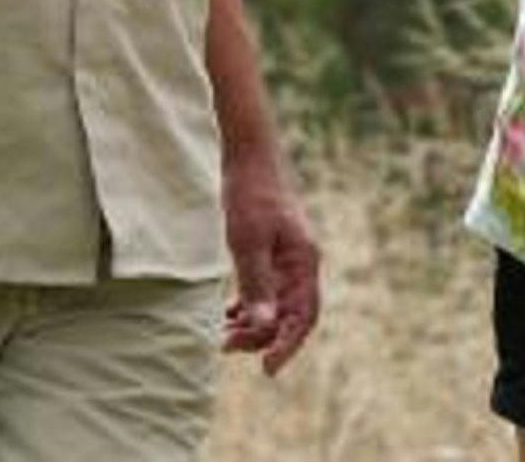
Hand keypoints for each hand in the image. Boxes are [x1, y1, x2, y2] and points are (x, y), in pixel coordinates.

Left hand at [221, 160, 320, 374]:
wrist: (248, 156)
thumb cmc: (250, 195)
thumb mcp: (248, 241)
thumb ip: (256, 284)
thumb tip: (263, 326)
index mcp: (304, 262)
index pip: (304, 316)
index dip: (288, 345)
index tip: (267, 369)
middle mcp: (300, 265)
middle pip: (288, 316)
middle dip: (260, 337)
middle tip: (224, 344)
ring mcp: (287, 261)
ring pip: (274, 307)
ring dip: (251, 324)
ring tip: (220, 335)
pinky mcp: (271, 255)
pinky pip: (265, 293)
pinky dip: (248, 307)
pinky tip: (226, 314)